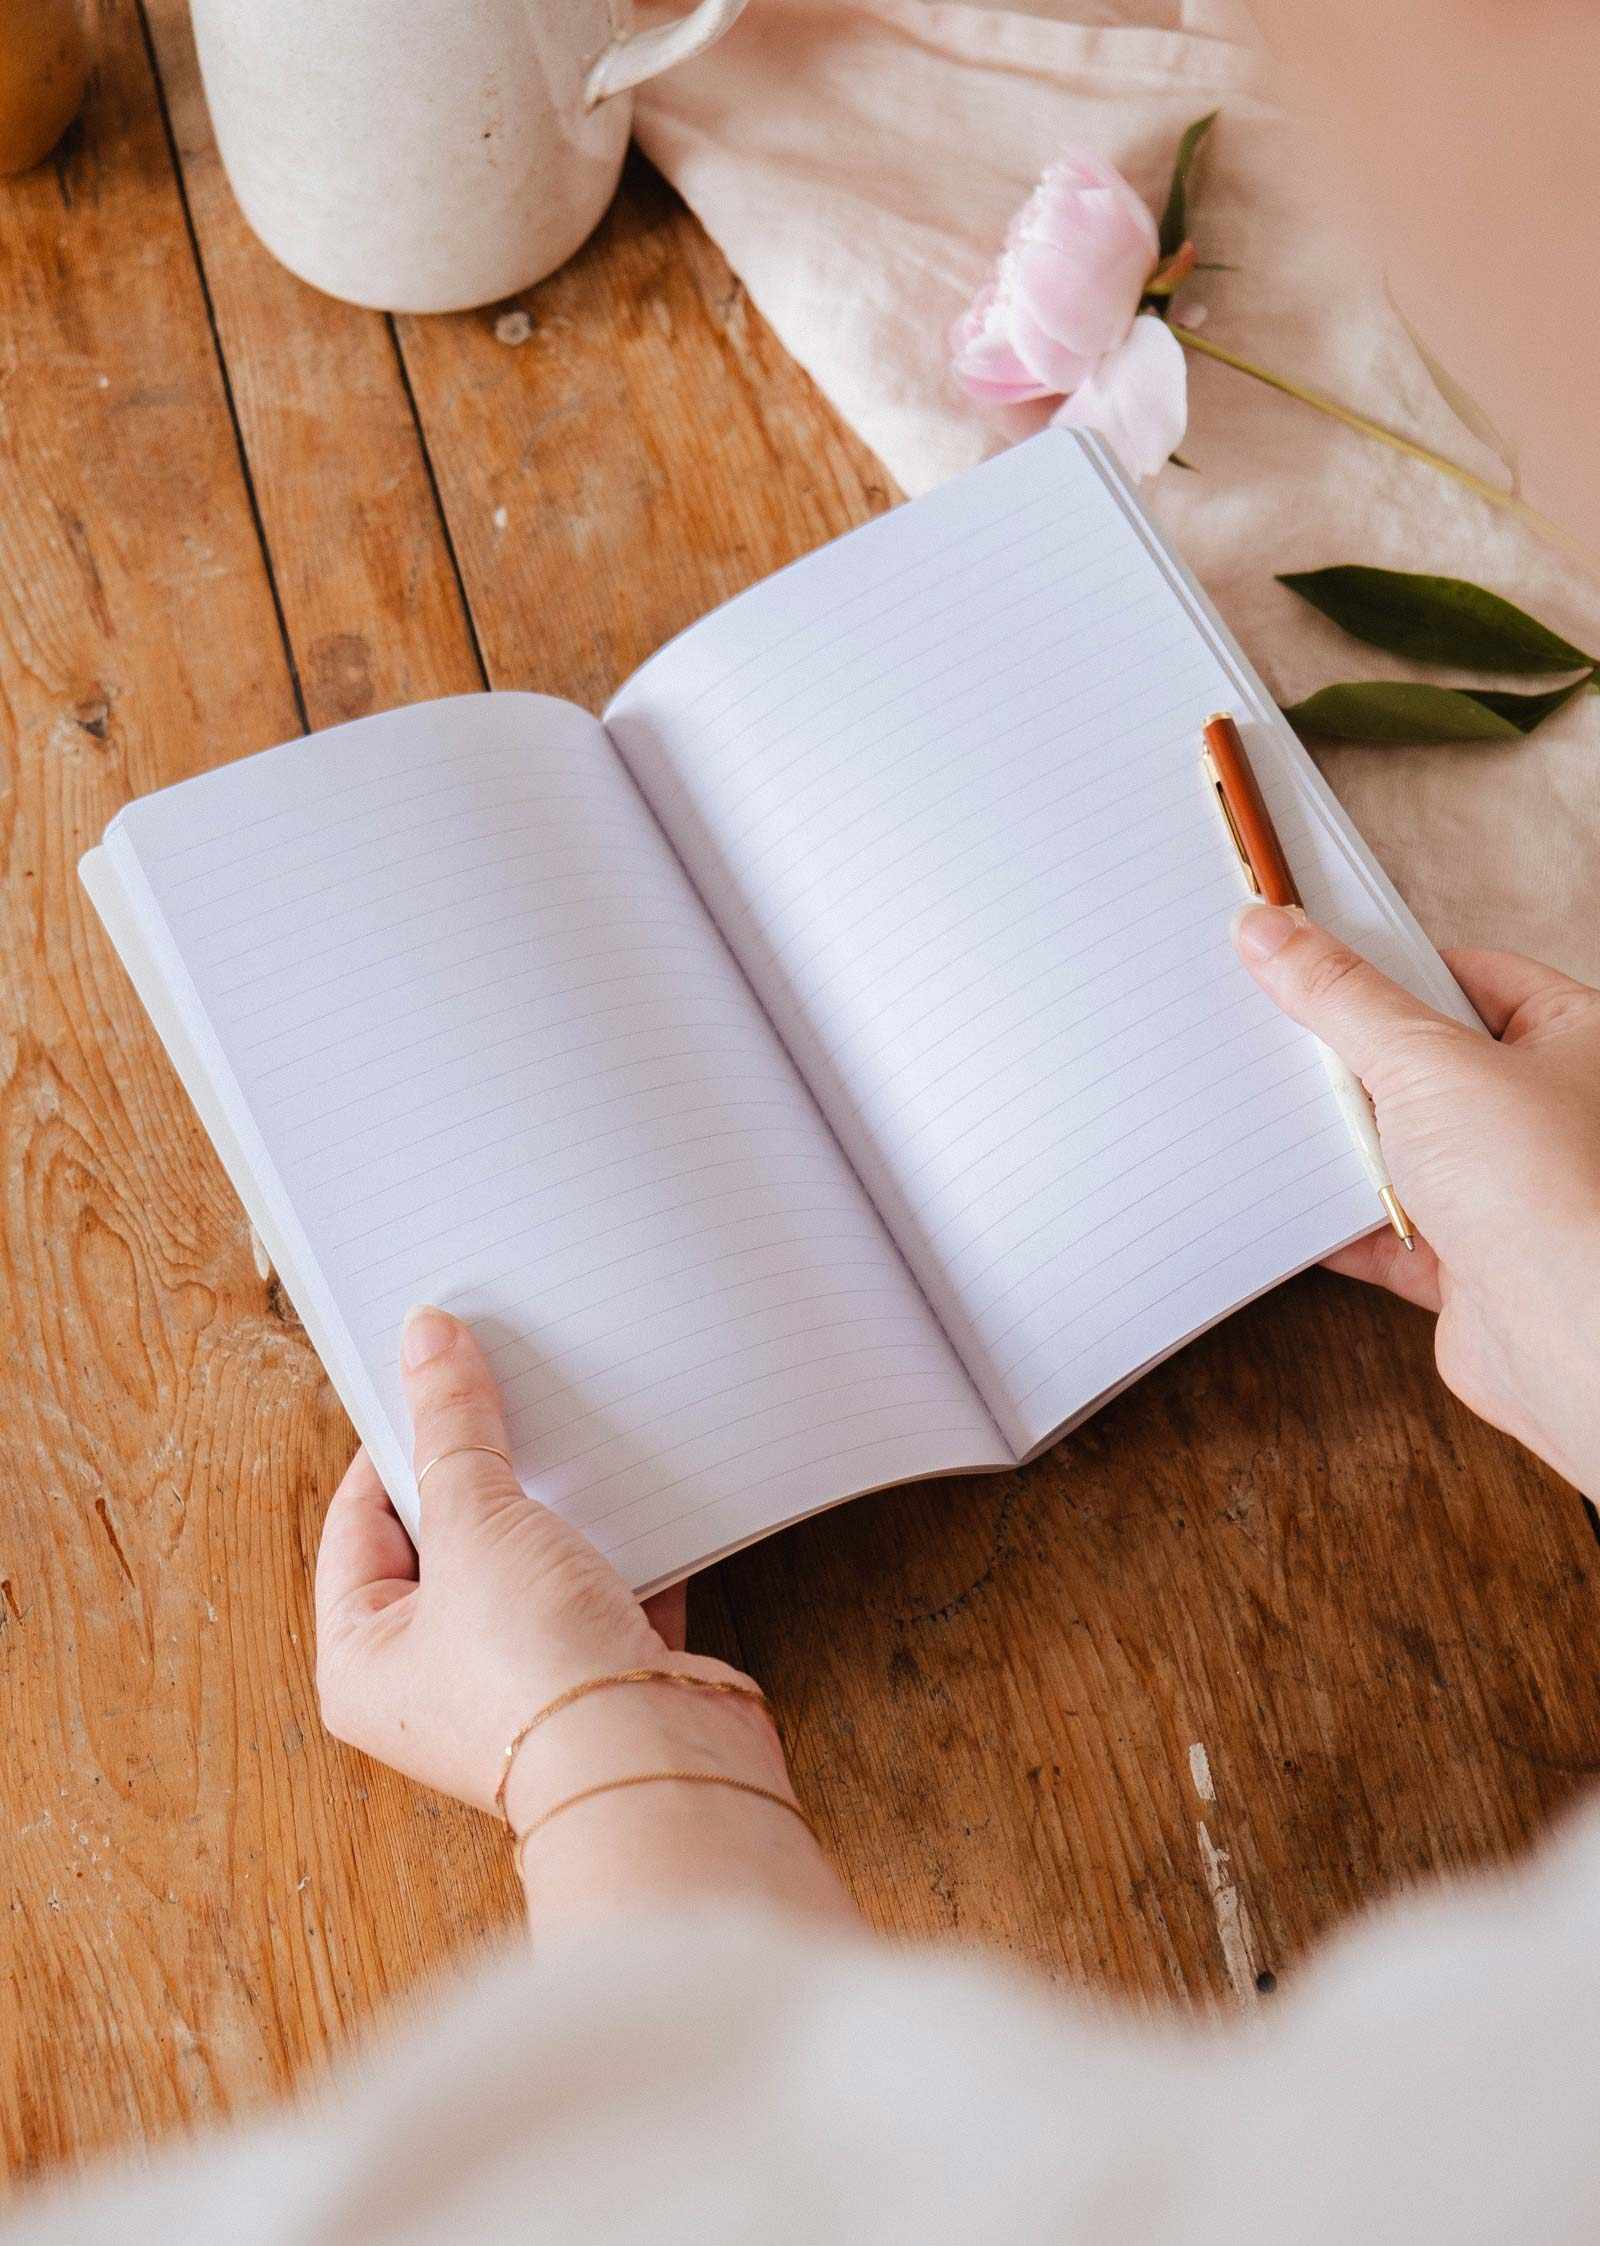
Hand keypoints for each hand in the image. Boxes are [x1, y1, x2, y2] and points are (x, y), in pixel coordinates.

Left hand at [314, 1306, 851, 1925]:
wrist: (654, 1759)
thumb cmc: (530, 1666)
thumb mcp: (475, 1521)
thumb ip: (452, 1427)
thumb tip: (426, 1338)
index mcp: (362, 1661)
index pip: (358, 1525)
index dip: (394, 1443)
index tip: (432, 1373)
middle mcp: (434, 1682)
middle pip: (449, 1541)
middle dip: (484, 1470)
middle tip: (504, 1387)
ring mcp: (524, 1682)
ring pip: (533, 1562)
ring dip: (559, 1504)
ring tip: (574, 1426)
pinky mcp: (603, 1677)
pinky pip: (605, 1588)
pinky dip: (626, 1543)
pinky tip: (645, 1485)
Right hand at [1233, 906, 1599, 1494]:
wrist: (1570, 1335)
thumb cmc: (1549, 1187)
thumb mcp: (1426, 1061)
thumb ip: (1341, 996)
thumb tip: (1272, 930)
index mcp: (1575, 1040)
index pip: (1471, 977)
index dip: (1393, 968)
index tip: (1317, 962)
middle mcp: (1552, 1113)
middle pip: (1427, 1066)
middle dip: (1355, 1066)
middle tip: (1285, 1041)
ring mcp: (1512, 1191)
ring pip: (1405, 1151)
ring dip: (1347, 1149)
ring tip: (1280, 1120)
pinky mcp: (1473, 1264)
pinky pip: (1389, 1233)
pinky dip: (1340, 1225)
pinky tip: (1288, 1206)